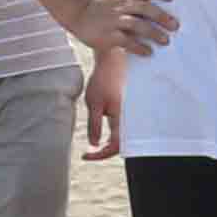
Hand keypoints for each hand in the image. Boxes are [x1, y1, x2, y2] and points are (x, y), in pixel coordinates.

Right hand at [75, 0, 179, 59]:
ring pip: (137, 24)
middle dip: (161, 16)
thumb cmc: (106, 12)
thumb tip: (164, 19)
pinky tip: (148, 52)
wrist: (80, 15)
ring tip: (166, 41)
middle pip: (145, 8)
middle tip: (175, 26)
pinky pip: (126, 41)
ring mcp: (115, 21)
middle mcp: (122, 7)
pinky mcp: (108, 36)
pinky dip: (139, 47)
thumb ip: (138, 7)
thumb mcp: (121, 3)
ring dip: (153, 32)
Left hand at [76, 46, 127, 160]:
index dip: (99, 155)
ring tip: (94, 145)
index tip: (85, 155)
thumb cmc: (103, 80)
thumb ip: (94, 125)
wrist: (114, 61)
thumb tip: (93, 144)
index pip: (114, 146)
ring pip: (122, 138)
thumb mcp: (94, 103)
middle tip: (89, 154)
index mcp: (122, 118)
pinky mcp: (129, 111)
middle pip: (121, 145)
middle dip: (105, 152)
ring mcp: (130, 115)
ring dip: (109, 144)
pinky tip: (102, 134)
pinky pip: (123, 128)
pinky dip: (113, 136)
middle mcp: (130, 118)